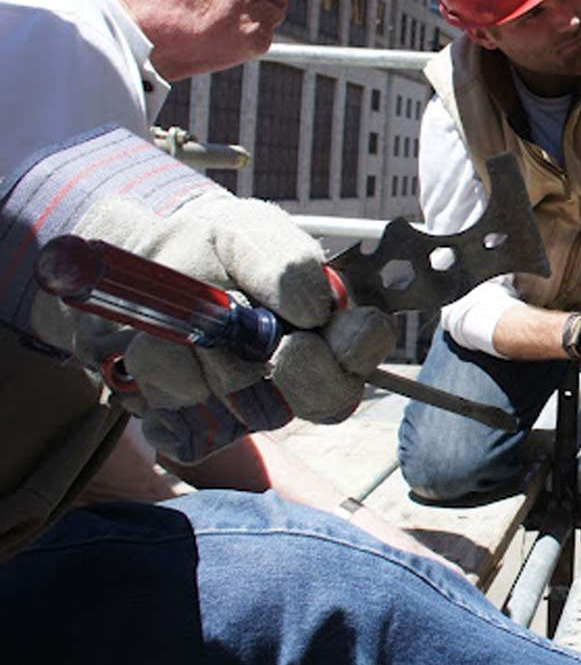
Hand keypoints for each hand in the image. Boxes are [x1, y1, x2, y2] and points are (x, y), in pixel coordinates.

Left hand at [9, 129, 395, 461]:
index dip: (357, 349)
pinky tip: (151, 353)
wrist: (130, 272)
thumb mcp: (243, 232)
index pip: (367, 348)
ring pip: (248, 411)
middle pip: (325, 399)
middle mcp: (299, 372)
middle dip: (288, 367)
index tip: (311, 331)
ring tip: (180, 322)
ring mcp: (251, 407)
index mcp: (326, 322)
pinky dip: (161, 386)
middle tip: (252, 340)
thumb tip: (317, 309)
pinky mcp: (200, 431)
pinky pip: (190, 432)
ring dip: (203, 362)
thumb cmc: (201, 249)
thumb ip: (285, 260)